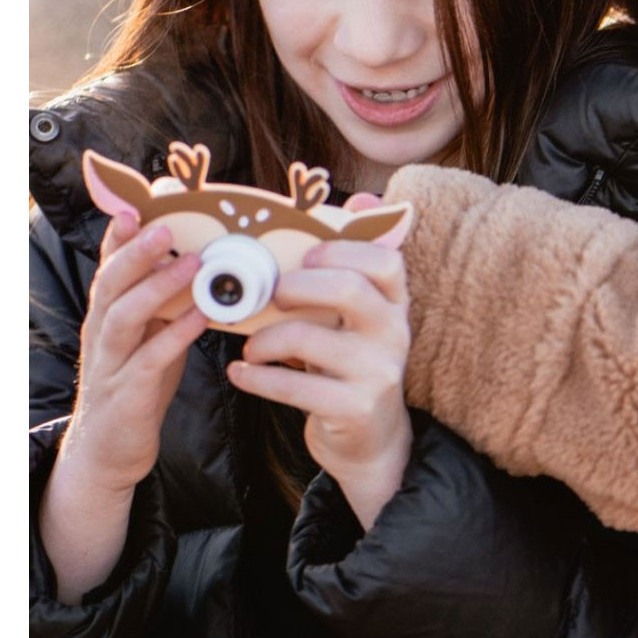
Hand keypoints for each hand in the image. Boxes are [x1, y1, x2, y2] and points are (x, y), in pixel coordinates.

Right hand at [64, 212, 208, 492]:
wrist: (109, 451)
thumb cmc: (137, 383)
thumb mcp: (147, 335)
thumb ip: (163, 301)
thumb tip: (196, 259)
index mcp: (106, 315)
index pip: (108, 267)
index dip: (119, 237)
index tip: (135, 207)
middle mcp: (102, 333)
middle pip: (110, 284)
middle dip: (135, 252)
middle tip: (164, 226)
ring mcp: (112, 364)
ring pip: (124, 316)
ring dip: (157, 287)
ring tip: (191, 264)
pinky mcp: (129, 393)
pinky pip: (151, 358)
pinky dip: (175, 334)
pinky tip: (200, 317)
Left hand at [227, 240, 413, 528]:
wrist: (369, 439)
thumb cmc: (351, 363)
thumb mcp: (361, 316)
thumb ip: (355, 263)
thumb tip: (366, 199)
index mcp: (395, 304)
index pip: (386, 261)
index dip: (342, 251)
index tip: (305, 257)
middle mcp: (394, 334)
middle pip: (350, 291)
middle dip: (299, 287)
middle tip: (272, 296)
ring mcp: (378, 373)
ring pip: (313, 340)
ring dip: (267, 339)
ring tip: (250, 347)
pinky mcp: (355, 409)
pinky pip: (297, 387)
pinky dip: (258, 379)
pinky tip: (241, 374)